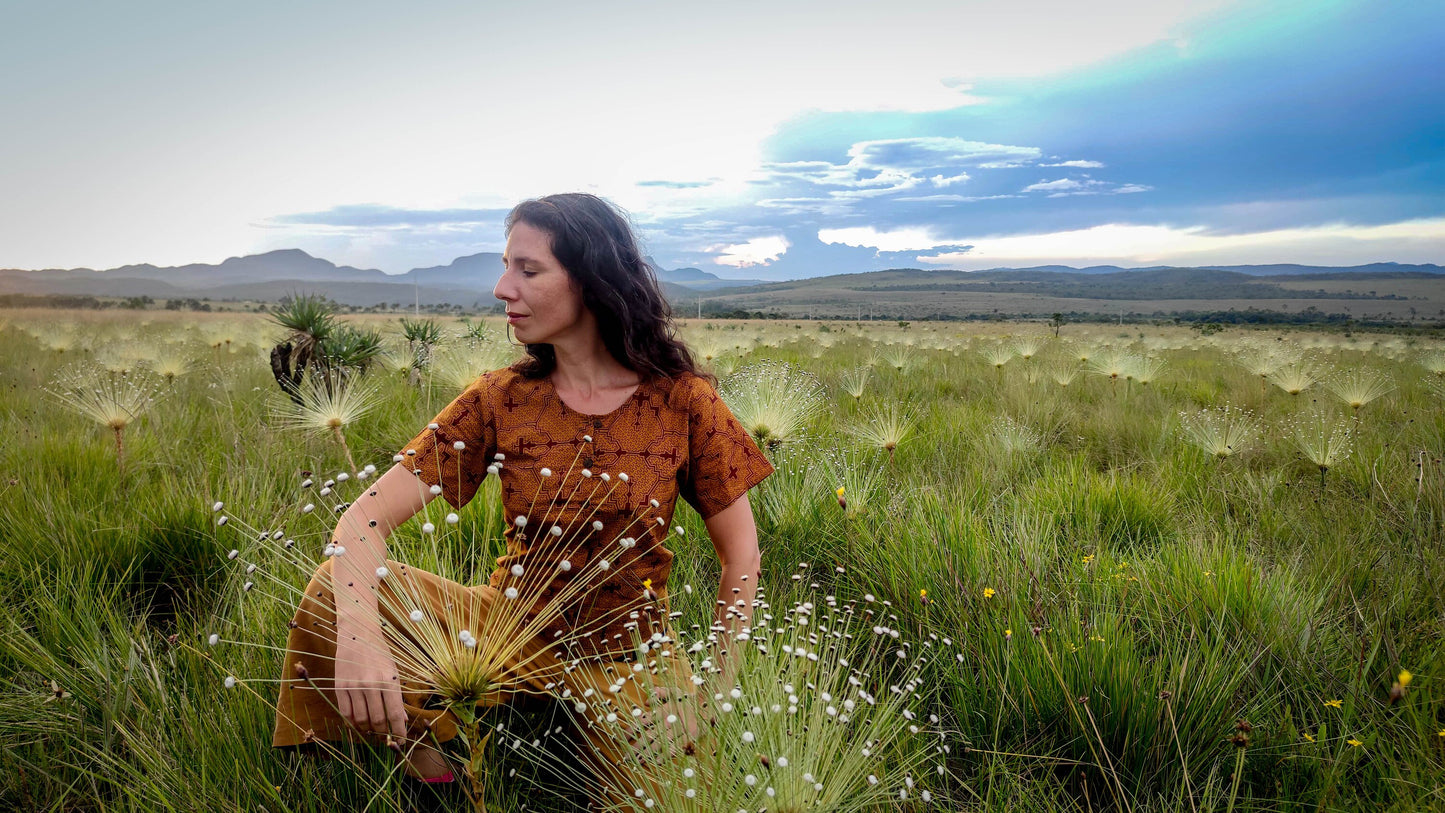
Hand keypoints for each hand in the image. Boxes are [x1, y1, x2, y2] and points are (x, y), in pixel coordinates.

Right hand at [333, 615, 408, 740]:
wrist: (357, 635)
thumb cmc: (380, 654)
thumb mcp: (394, 672)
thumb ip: (398, 696)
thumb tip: (403, 720)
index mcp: (389, 681)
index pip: (396, 714)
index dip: (398, 732)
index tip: (400, 741)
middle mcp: (371, 685)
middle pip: (378, 720)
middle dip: (383, 733)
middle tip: (385, 737)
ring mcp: (354, 686)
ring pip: (361, 720)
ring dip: (368, 730)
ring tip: (372, 730)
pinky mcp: (340, 686)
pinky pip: (346, 713)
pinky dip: (352, 723)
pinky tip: (358, 723)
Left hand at [631, 685, 707, 763]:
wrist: (709, 706)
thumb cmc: (688, 700)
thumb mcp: (675, 692)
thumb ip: (660, 692)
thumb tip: (646, 701)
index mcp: (664, 710)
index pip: (644, 720)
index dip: (633, 729)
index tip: (624, 737)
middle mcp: (669, 720)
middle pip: (650, 735)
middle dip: (638, 746)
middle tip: (627, 756)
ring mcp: (679, 730)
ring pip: (660, 744)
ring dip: (648, 753)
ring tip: (638, 761)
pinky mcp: (688, 738)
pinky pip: (674, 748)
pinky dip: (665, 756)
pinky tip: (656, 762)